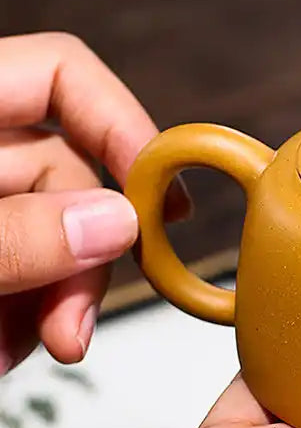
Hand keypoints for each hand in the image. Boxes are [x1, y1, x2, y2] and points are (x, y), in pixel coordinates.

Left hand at [0, 32, 189, 373]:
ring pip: (52, 236)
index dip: (120, 124)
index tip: (159, 195)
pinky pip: (20, 272)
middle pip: (66, 176)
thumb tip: (114, 223)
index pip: (58, 74)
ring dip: (50, 301)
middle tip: (71, 330)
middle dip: (81, 260)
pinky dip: (20, 316)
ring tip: (9, 353)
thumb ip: (11, 236)